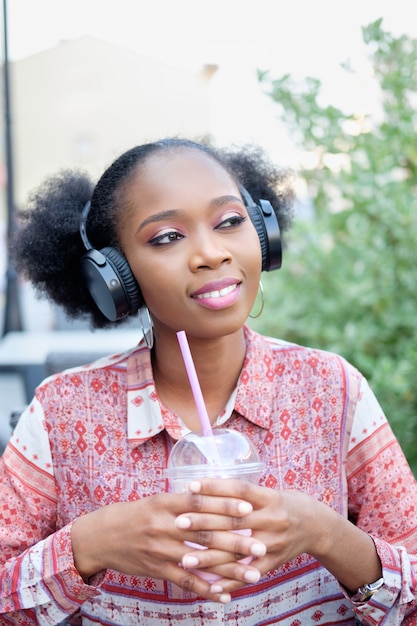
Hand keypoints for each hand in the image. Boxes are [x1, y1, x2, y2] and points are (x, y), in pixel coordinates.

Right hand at [71, 489, 264, 602]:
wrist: (102, 536)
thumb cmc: (136, 515)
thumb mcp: (157, 501)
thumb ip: (184, 502)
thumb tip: (215, 496)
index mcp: (167, 503)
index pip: (200, 502)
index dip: (225, 504)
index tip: (249, 507)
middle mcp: (165, 526)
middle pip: (206, 533)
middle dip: (236, 540)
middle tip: (261, 545)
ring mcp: (161, 550)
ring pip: (200, 561)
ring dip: (229, 570)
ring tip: (253, 575)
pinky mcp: (157, 570)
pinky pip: (185, 582)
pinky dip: (206, 590)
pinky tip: (225, 596)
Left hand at [174, 479, 322, 594]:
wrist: (315, 525)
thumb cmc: (282, 504)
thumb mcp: (266, 493)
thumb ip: (240, 493)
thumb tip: (202, 488)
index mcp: (269, 497)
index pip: (239, 490)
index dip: (215, 487)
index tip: (190, 488)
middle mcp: (273, 519)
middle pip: (234, 521)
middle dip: (204, 523)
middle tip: (178, 522)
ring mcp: (274, 543)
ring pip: (238, 551)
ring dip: (210, 557)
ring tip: (185, 559)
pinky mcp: (274, 563)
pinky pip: (250, 574)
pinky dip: (230, 581)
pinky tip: (211, 587)